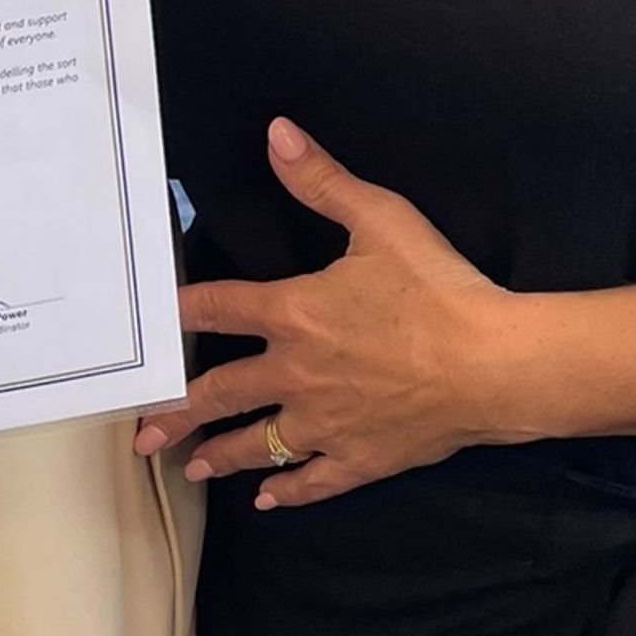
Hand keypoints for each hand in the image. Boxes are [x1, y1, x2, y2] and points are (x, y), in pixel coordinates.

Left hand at [134, 120, 503, 506]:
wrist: (491, 365)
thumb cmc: (437, 290)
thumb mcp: (380, 219)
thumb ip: (321, 181)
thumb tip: (276, 135)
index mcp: (294, 313)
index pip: (216, 308)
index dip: (180, 313)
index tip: (150, 330)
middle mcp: (295, 373)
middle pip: (219, 392)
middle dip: (177, 412)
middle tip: (143, 432)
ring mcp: (325, 422)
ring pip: (257, 444)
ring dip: (220, 455)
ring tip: (192, 466)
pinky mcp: (360, 457)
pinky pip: (313, 480)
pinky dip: (287, 492)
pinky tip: (268, 499)